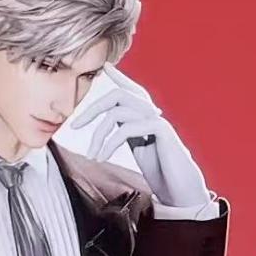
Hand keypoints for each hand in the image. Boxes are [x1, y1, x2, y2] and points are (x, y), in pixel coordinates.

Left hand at [71, 63, 209, 207]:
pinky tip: (102, 158)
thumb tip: (111, 121)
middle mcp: (153, 113)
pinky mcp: (160, 130)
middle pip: (117, 96)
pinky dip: (110, 143)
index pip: (131, 90)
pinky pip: (127, 128)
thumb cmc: (161, 172)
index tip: (105, 67)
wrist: (181, 188)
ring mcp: (157, 119)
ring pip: (117, 112)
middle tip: (74, 126)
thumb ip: (128, 131)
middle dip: (92, 109)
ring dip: (99, 135)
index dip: (119, 76)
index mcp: (147, 115)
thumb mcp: (139, 147)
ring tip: (92, 155)